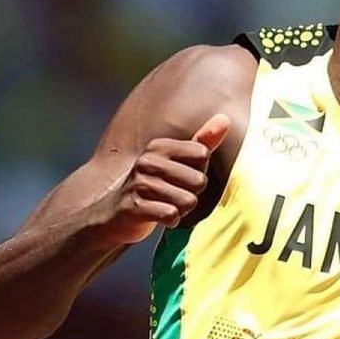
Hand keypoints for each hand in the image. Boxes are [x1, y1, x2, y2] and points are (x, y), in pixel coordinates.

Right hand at [91, 113, 231, 245]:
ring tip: (165, 206)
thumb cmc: (154, 187)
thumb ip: (203, 141)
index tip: (180, 179)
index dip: (198, 172)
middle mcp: (147, 162)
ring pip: (187, 201)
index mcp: (159, 147)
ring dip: (181, 209)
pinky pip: (171, 215)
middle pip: (199, 180)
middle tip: (172, 196)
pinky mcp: (134, 208)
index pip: (202, 155)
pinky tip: (159, 217)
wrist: (114, 215)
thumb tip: (225, 118)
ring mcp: (139, 184)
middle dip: (191, 194)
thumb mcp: (178, 162)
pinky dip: (170, 220)